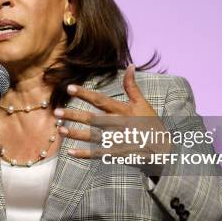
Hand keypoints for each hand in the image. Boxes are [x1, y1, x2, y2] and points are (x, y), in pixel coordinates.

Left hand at [54, 65, 171, 173]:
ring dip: (76, 134)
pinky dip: (85, 154)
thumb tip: (130, 66)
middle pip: (93, 119)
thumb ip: (133, 86)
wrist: (165, 149)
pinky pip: (99, 154)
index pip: (101, 100)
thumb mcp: (143, 103)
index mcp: (123, 110)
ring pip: (93, 136)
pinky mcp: (118, 153)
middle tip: (56, 112)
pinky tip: (71, 152)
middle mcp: (119, 124)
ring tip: (60, 130)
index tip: (69, 88)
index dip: (85, 94)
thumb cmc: (152, 124)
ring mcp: (118, 140)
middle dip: (74, 115)